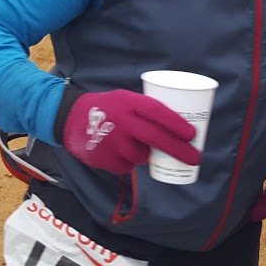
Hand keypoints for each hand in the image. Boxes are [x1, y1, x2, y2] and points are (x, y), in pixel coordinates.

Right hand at [61, 89, 197, 174]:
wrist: (70, 119)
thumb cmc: (107, 108)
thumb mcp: (125, 99)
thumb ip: (145, 111)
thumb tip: (178, 129)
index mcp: (127, 102)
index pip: (157, 112)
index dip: (177, 124)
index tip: (192, 135)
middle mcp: (121, 121)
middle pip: (156, 138)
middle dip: (179, 150)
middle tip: (195, 159)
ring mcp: (112, 142)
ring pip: (142, 156)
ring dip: (145, 154)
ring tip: (132, 144)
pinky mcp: (105, 159)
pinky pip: (127, 165)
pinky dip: (127, 161)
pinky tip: (116, 150)